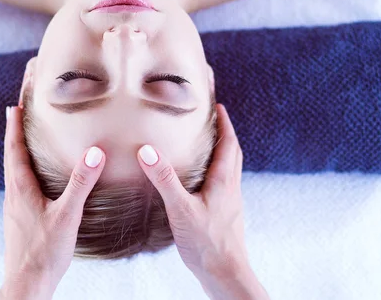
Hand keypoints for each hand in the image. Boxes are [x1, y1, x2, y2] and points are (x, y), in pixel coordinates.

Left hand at [0, 106, 105, 299]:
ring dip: (18, 149)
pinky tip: (36, 176)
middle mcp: (13, 193)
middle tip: (18, 112)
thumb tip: (94, 153)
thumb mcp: (67, 216)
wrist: (26, 284)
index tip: (14, 104)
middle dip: (14, 131)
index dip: (14, 125)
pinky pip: (19, 183)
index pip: (14, 148)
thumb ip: (81, 184)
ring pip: (13, 169)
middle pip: (10, 154)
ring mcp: (14, 206)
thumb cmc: (45, 253)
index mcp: (21, 188)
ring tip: (26, 137)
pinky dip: (24, 168)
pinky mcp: (19, 217)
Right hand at [136, 104, 268, 299]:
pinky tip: (198, 182)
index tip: (218, 106)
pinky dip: (214, 173)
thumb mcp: (180, 208)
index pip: (229, 143)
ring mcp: (229, 202)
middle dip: (224, 133)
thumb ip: (164, 179)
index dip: (225, 123)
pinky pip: (222, 185)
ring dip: (221, 152)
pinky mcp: (224, 215)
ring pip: (228, 169)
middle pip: (232, 153)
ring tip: (205, 145)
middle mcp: (230, 188)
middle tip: (212, 120)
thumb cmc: (207, 243)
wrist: (225, 274)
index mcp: (224, 181)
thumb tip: (148, 150)